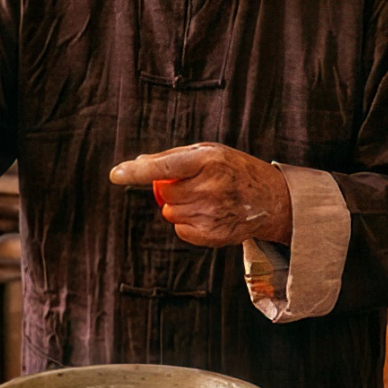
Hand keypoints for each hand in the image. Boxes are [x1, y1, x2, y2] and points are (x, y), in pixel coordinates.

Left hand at [109, 144, 292, 246]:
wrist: (272, 199)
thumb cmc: (234, 169)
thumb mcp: (208, 152)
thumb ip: (172, 157)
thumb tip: (138, 162)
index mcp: (208, 160)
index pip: (164, 167)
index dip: (137, 171)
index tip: (116, 174)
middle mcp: (211, 187)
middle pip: (165, 193)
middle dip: (170, 190)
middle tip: (192, 184)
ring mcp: (213, 213)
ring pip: (171, 213)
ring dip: (179, 207)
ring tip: (205, 199)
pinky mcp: (214, 235)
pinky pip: (181, 230)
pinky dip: (187, 223)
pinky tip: (209, 214)